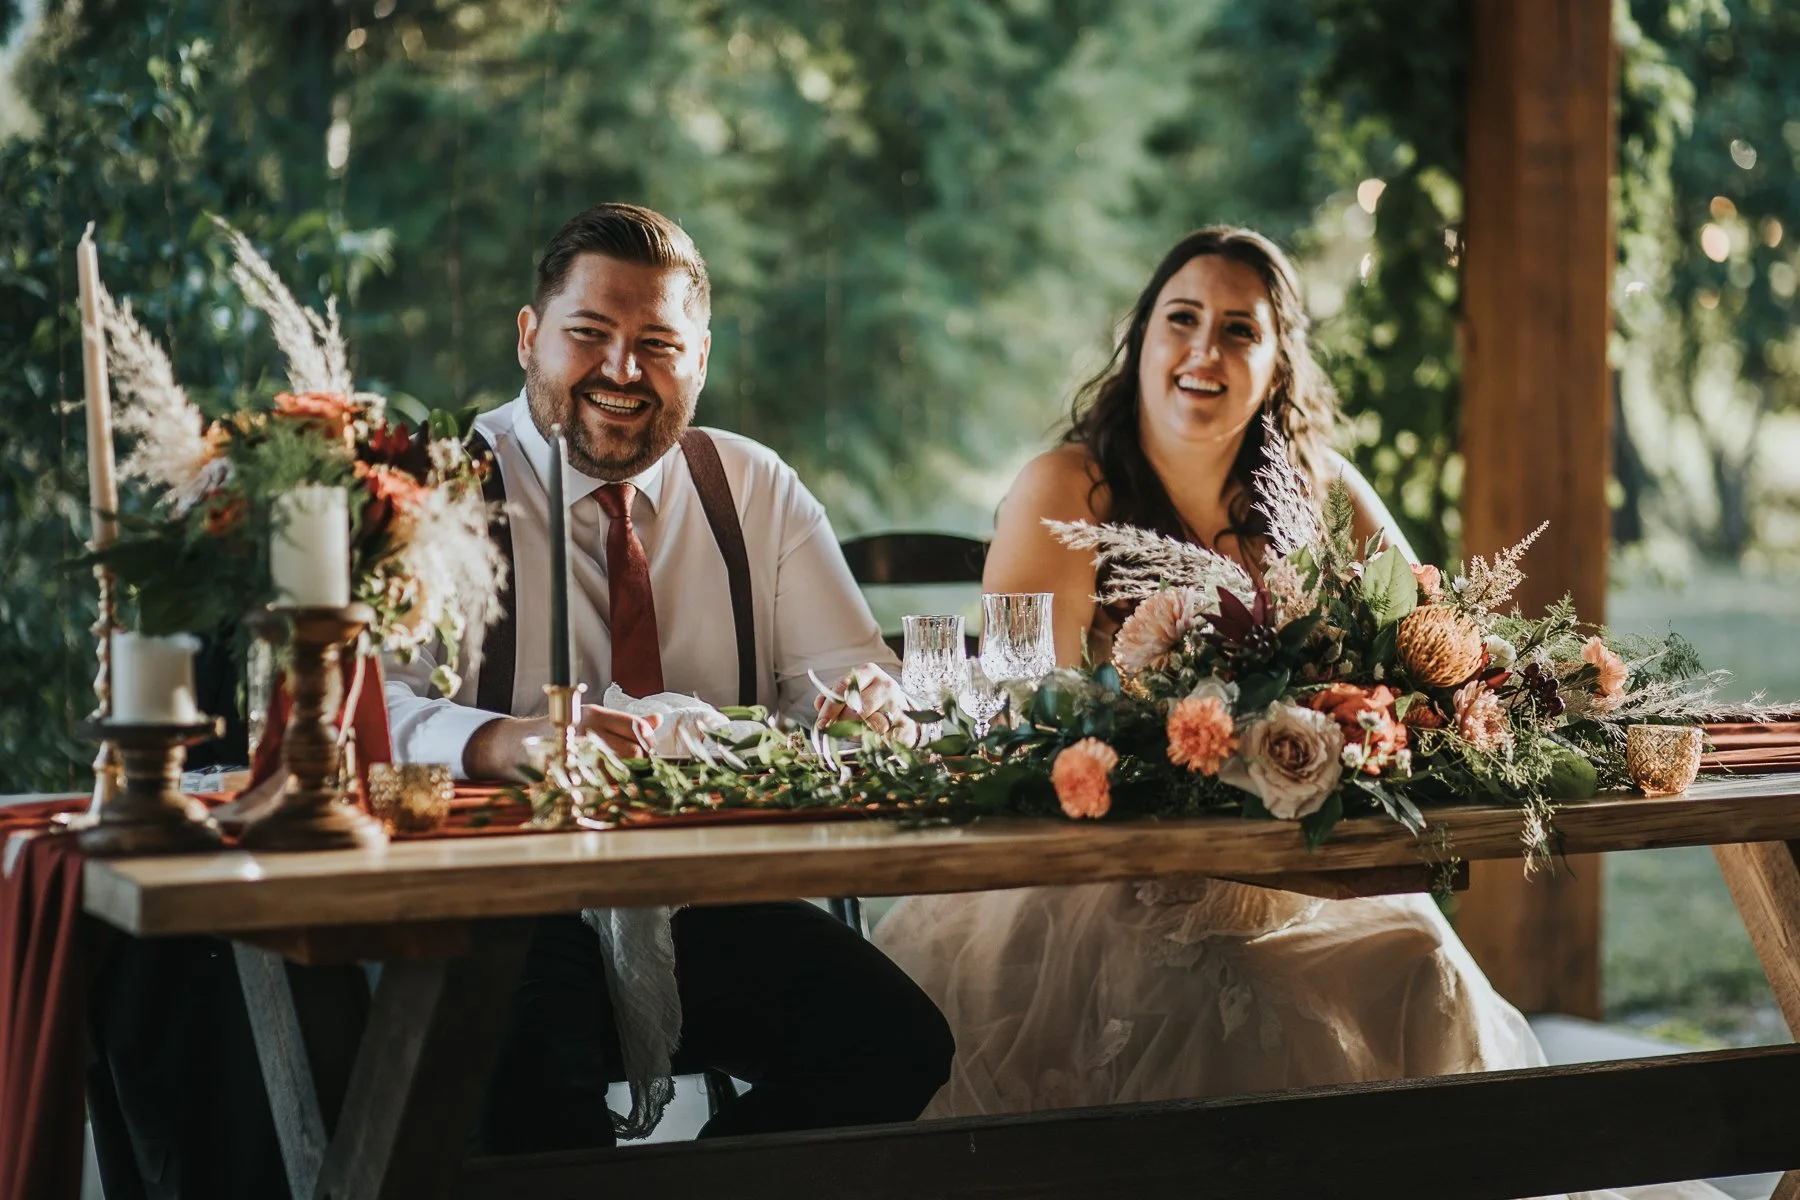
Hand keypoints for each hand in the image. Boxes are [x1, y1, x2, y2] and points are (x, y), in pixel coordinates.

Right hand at [463, 706, 662, 779]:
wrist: (516, 746)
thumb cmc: (561, 732)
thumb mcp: (592, 720)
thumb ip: (625, 723)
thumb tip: (658, 721)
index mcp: (594, 714)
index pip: (635, 726)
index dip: (648, 741)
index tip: (648, 751)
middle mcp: (585, 731)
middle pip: (632, 751)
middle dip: (639, 763)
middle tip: (634, 770)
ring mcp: (574, 754)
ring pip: (618, 773)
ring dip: (624, 781)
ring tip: (619, 781)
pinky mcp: (564, 776)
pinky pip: (596, 789)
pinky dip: (604, 793)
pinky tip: (602, 792)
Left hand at [814, 663, 917, 743]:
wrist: (901, 715)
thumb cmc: (871, 704)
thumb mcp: (851, 696)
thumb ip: (833, 698)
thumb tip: (818, 704)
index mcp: (868, 671)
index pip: (843, 687)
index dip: (830, 707)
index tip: (821, 723)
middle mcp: (884, 683)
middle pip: (855, 706)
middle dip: (843, 721)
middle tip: (839, 729)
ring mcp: (897, 700)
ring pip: (870, 722)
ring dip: (861, 731)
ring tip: (861, 731)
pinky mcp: (906, 719)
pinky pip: (884, 734)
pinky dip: (877, 739)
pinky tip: (876, 738)